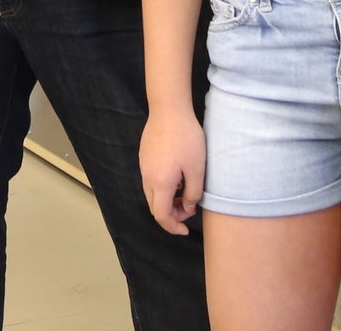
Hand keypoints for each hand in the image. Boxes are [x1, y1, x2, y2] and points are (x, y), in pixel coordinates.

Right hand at [139, 107, 205, 234]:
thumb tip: (188, 207)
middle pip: (155, 208)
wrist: (168, 110)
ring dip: (167, 201)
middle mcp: (147, 178)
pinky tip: (177, 177)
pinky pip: (151, 181)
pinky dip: (163, 188)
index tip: (186, 229)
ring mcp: (144, 167)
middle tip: (189, 210)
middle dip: (171, 215)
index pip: (162, 216)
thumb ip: (193, 193)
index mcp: (160, 184)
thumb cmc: (186, 139)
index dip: (173, 227)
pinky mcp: (144, 157)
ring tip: (185, 193)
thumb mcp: (197, 169)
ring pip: (152, 194)